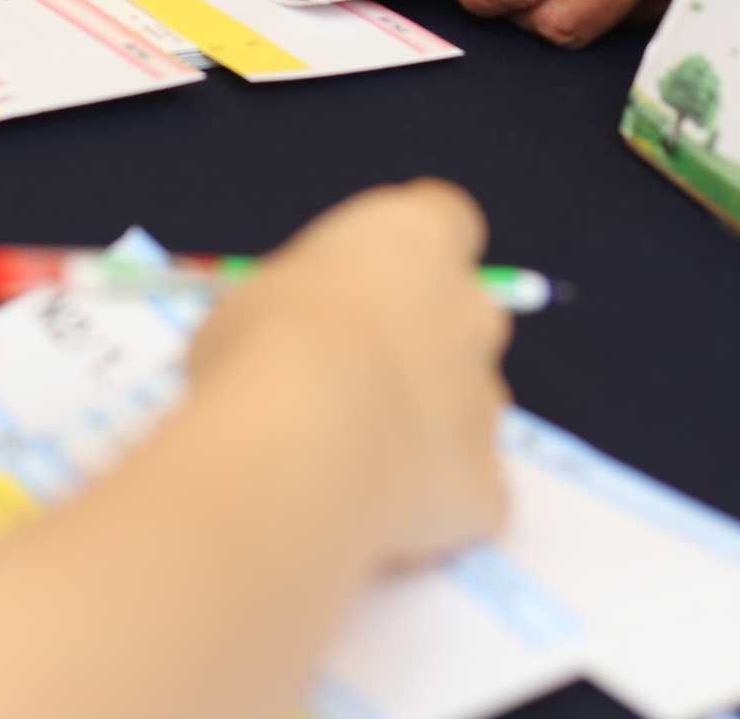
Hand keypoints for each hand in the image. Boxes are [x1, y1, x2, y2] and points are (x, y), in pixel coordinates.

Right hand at [188, 181, 510, 568]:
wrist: (300, 446)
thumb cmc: (262, 347)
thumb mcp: (251, 303)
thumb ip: (294, 316)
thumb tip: (285, 352)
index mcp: (414, 239)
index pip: (444, 221)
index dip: (408, 255)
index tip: (365, 286)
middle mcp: (470, 311)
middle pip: (463, 318)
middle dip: (420, 346)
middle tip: (349, 381)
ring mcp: (487, 402)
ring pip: (467, 409)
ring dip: (422, 426)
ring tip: (346, 460)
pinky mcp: (487, 487)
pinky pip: (464, 492)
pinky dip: (427, 504)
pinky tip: (368, 518)